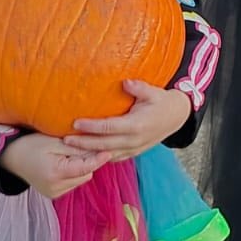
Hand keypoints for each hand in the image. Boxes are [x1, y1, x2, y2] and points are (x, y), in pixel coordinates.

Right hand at [0, 133, 108, 198]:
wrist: (12, 157)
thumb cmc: (31, 145)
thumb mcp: (54, 142)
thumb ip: (76, 148)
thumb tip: (98, 150)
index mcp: (55, 174)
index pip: (85, 168)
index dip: (98, 159)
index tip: (109, 151)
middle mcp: (56, 188)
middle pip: (85, 175)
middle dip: (87, 162)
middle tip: (81, 148)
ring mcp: (54, 193)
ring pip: (81, 179)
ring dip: (81, 168)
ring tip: (70, 155)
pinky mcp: (54, 194)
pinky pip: (73, 183)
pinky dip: (73, 173)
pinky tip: (65, 164)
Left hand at [64, 79, 191, 158]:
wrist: (176, 117)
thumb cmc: (161, 102)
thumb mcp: (153, 92)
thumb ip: (139, 87)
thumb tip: (125, 82)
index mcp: (137, 125)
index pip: (108, 127)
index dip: (91, 127)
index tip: (75, 123)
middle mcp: (134, 140)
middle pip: (103, 145)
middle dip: (83, 143)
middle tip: (65, 140)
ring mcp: (134, 149)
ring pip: (107, 154)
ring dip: (88, 153)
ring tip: (71, 149)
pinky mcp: (134, 153)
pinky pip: (113, 158)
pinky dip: (99, 157)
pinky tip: (86, 154)